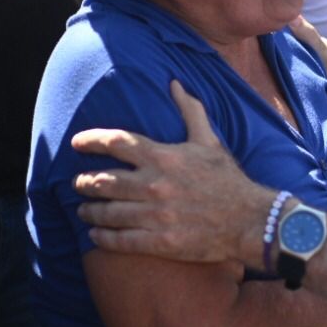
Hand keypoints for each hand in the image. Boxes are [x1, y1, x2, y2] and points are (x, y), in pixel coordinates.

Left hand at [74, 81, 271, 264]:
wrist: (250, 220)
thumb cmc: (227, 179)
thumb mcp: (208, 140)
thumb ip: (189, 110)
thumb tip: (175, 84)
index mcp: (164, 156)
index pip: (116, 142)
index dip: (91, 141)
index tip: (76, 143)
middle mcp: (155, 184)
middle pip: (104, 180)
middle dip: (84, 182)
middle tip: (77, 183)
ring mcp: (156, 215)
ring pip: (108, 211)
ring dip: (90, 210)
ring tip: (83, 209)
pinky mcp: (160, 242)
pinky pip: (121, 240)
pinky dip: (103, 237)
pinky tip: (95, 234)